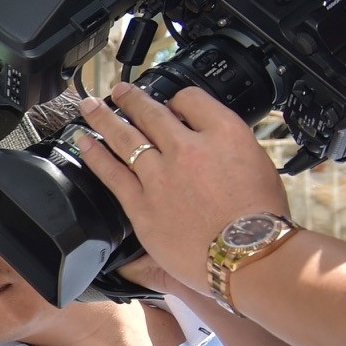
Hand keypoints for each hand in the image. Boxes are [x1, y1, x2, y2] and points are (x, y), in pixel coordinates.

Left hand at [76, 82, 289, 294]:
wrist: (249, 253)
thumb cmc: (261, 218)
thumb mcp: (258, 166)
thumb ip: (227, 151)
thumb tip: (210, 148)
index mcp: (224, 133)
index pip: (192, 100)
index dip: (178, 99)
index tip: (170, 102)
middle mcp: (189, 148)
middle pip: (152, 114)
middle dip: (131, 99)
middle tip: (119, 92)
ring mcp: (161, 175)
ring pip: (125, 138)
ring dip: (104, 118)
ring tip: (90, 107)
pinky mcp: (141, 203)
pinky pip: (111, 172)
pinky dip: (94, 155)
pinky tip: (84, 142)